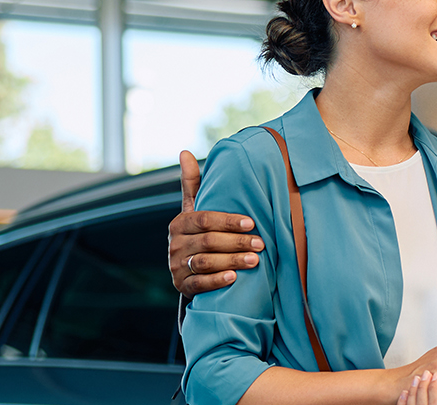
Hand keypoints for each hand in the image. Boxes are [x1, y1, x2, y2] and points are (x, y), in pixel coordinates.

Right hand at [168, 150, 264, 296]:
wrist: (190, 268)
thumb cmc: (199, 232)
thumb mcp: (195, 209)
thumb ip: (193, 184)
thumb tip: (184, 152)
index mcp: (179, 223)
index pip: (204, 220)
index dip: (229, 221)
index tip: (252, 223)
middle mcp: (175, 244)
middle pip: (208, 241)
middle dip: (237, 242)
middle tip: (261, 243)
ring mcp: (176, 266)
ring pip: (205, 262)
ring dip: (232, 261)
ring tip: (255, 260)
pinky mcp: (182, 285)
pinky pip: (198, 284)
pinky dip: (216, 281)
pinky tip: (234, 278)